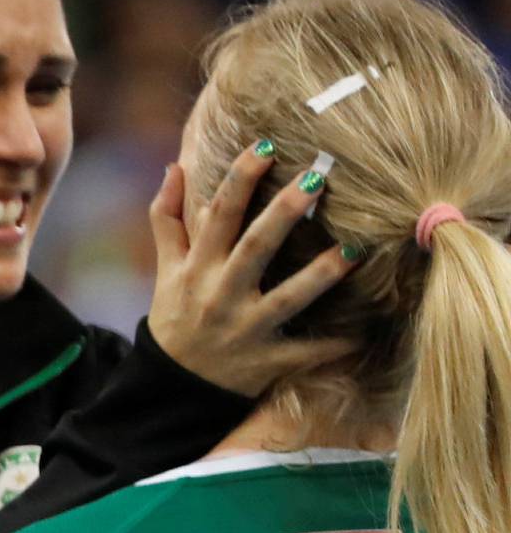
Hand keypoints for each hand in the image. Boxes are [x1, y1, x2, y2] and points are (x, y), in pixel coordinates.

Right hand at [147, 150, 355, 396]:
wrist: (173, 386)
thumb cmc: (176, 317)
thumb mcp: (166, 269)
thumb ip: (167, 219)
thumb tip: (175, 168)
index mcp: (197, 269)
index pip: (218, 216)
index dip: (239, 179)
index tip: (266, 146)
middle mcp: (220, 296)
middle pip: (254, 249)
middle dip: (283, 213)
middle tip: (318, 177)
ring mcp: (245, 330)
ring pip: (287, 299)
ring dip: (320, 274)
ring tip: (352, 249)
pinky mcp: (266, 362)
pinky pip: (305, 352)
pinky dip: (334, 345)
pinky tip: (366, 329)